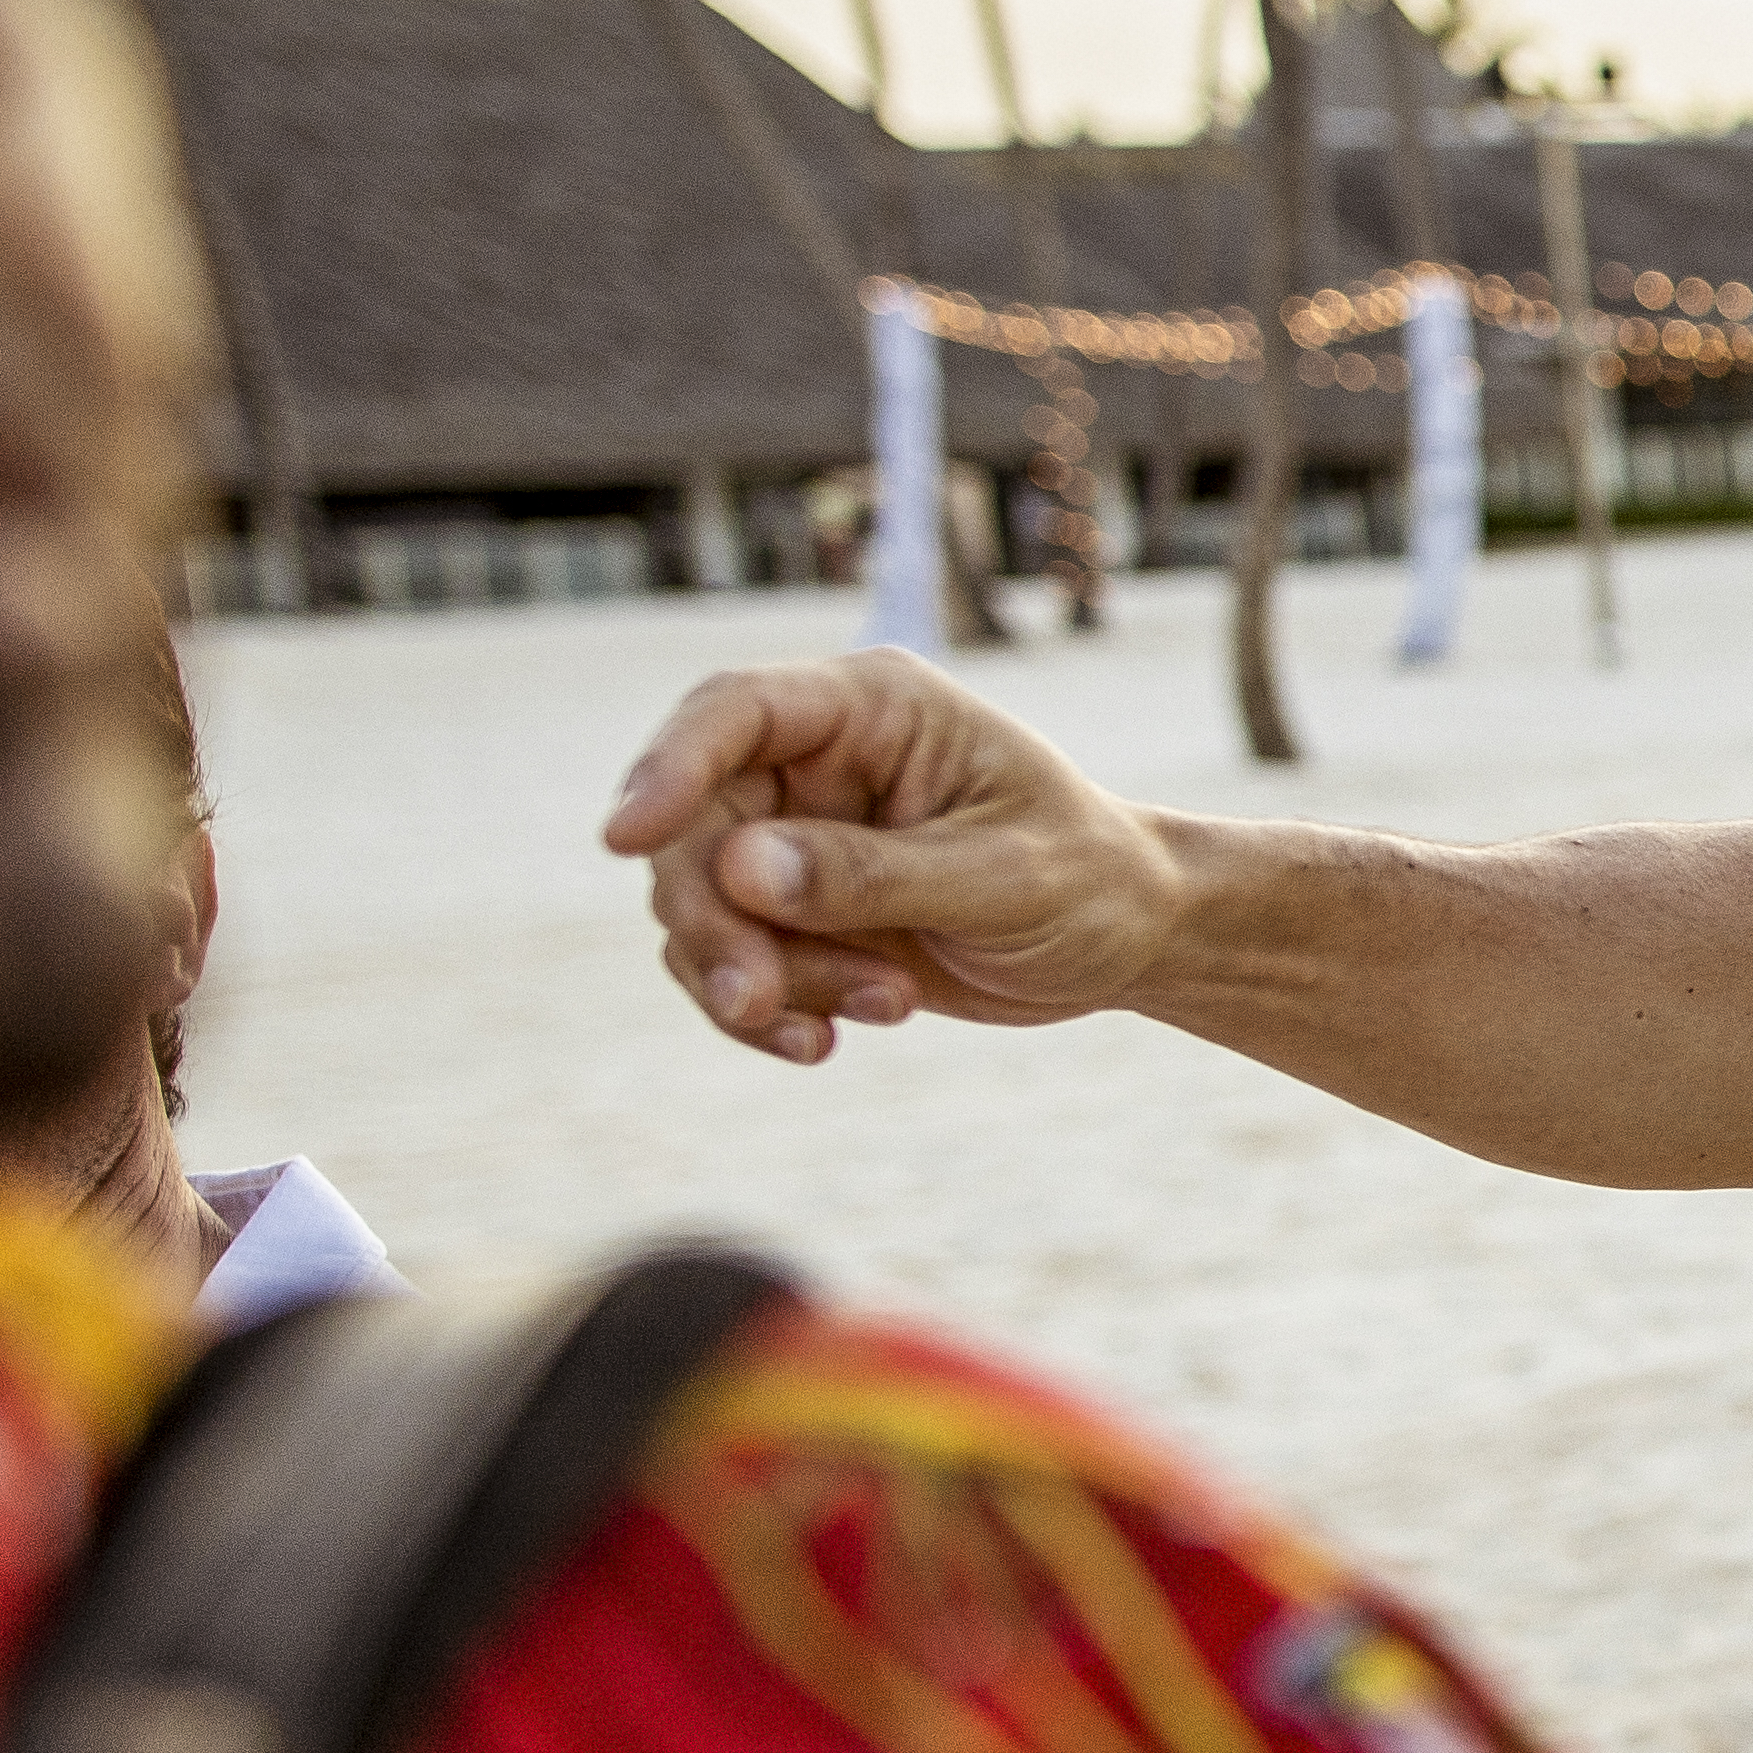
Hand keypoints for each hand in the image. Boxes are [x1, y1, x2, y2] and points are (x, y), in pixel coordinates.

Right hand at [603, 653, 1186, 1063]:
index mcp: (871, 709)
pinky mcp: (792, 914)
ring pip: (699, 907)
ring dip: (761, 978)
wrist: (1128, 941)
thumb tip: (739, 868)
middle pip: (690, 827)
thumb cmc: (1091, 882)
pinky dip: (766, 1011)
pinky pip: (726, 962)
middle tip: (764, 1002)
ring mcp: (793, 838)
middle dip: (716, 925)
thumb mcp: (1003, 878)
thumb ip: (874, 873)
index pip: (735, 711)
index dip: (667, 767)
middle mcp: (815, 762)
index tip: (624, 840)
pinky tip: (831, 1042)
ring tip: (880, 1008)